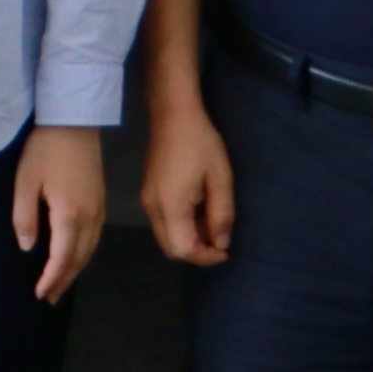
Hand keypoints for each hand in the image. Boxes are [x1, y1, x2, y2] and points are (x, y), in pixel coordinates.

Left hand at [18, 126, 108, 302]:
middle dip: (64, 280)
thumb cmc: (45, 149)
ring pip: (90, 249)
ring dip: (76, 269)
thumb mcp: (25, 182)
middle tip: (50, 298)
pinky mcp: (101, 199)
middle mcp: (90, 216)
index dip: (52, 278)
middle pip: (79, 257)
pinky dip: (85, 253)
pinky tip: (77, 255)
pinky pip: (96, 236)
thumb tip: (28, 247)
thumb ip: (25, 217)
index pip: (62, 257)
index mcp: (70, 214)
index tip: (40, 294)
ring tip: (61, 284)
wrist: (73, 119)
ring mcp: (99, 207)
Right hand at [143, 90, 236, 268]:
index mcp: (170, 205)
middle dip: (196, 252)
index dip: (205, 257)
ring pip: (166, 237)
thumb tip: (220, 244)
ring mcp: (147, 201)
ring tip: (212, 225)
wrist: (173, 114)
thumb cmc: (200, 142)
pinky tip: (198, 212)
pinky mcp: (148, 194)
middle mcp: (153, 208)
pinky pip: (163, 223)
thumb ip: (221, 214)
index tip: (225, 251)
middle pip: (171, 249)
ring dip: (189, 240)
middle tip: (220, 241)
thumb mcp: (220, 178)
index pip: (183, 249)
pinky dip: (181, 228)